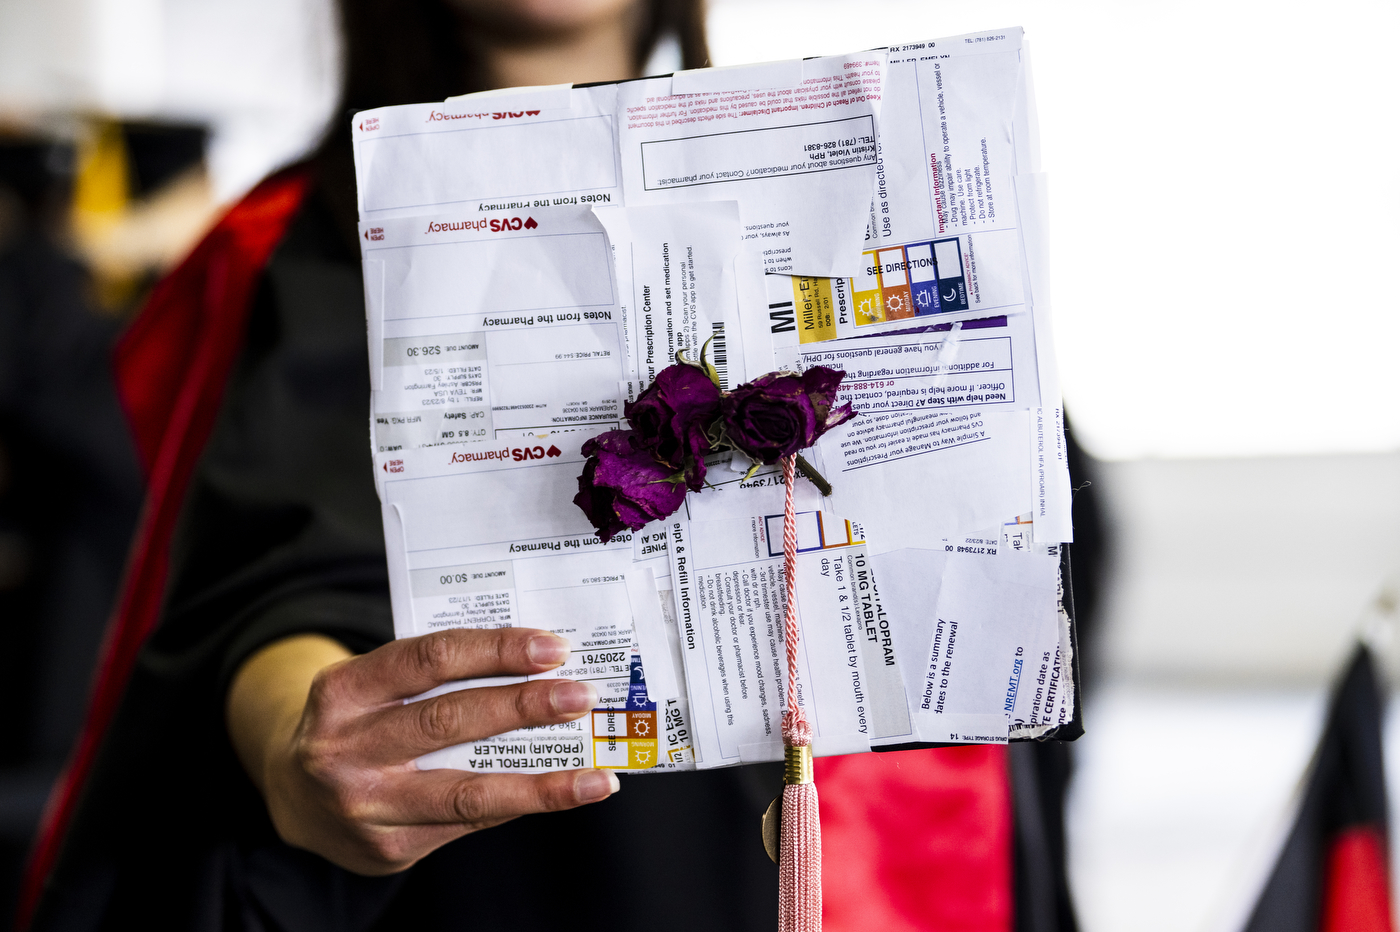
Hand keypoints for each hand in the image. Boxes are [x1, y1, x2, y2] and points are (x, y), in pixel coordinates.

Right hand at [226, 628, 617, 874]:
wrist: (294, 796)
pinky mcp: (387, 848)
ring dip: (540, 784)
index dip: (495, 650)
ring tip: (595, 777)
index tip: (550, 648)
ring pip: (467, 792)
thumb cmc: (357, 723)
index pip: (429, 658)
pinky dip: (518, 806)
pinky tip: (559, 795)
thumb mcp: (373, 686)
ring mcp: (364, 805)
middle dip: (524, 707)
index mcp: (342, 690)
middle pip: (450, 720)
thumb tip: (535, 670)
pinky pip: (467, 823)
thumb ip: (433, 675)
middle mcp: (345, 748)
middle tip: (580, 697)